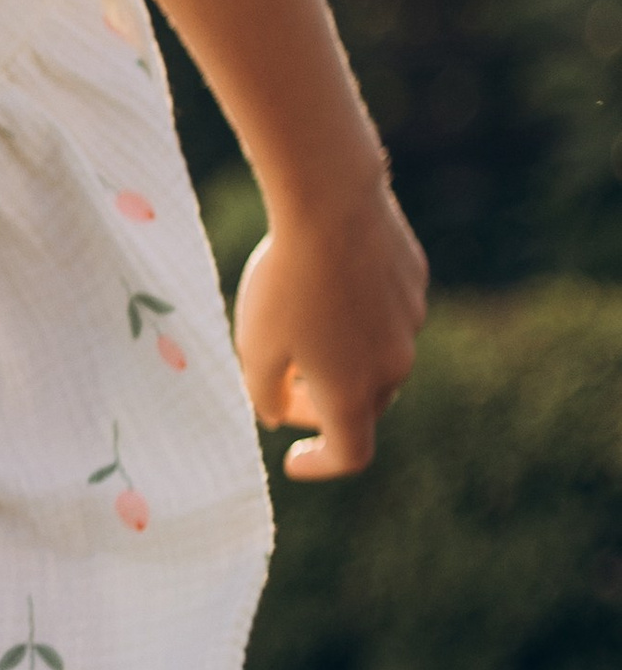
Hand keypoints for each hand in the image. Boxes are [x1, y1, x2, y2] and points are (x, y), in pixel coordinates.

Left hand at [233, 176, 427, 480]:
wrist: (332, 204)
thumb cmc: (285, 281)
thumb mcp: (254, 346)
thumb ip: (264, 393)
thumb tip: (276, 413)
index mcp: (353, 394)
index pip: (350, 455)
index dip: (322, 465)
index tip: (293, 458)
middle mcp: (393, 366)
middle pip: (362, 406)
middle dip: (323, 405)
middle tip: (283, 384)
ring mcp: (411, 323)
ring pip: (376, 357)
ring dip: (343, 358)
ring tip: (300, 325)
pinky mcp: (415, 283)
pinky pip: (386, 314)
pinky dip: (358, 316)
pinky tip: (327, 280)